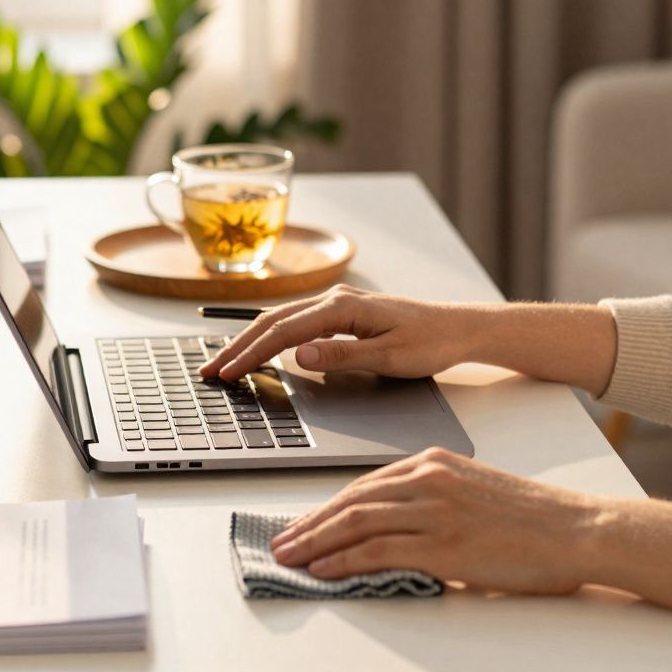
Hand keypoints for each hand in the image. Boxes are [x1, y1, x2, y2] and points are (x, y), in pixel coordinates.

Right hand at [200, 285, 481, 381]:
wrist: (460, 328)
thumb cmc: (431, 343)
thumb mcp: (388, 357)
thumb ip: (341, 356)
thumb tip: (298, 355)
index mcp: (343, 308)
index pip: (283, 332)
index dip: (250, 354)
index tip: (227, 372)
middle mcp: (336, 300)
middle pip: (273, 321)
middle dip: (238, 346)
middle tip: (210, 370)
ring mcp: (339, 304)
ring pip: (282, 319)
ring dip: (251, 340)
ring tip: (226, 361)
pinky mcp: (344, 313)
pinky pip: (297, 321)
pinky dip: (271, 335)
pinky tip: (260, 348)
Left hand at [270, 447, 602, 594]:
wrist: (576, 529)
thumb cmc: (531, 518)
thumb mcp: (472, 492)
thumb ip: (430, 501)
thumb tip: (390, 528)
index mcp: (433, 463)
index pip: (363, 485)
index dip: (326, 508)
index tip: (303, 524)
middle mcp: (428, 479)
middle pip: (351, 501)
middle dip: (310, 524)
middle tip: (281, 542)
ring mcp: (435, 510)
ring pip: (356, 523)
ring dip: (316, 542)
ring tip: (289, 558)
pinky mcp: (445, 543)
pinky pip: (380, 550)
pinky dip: (345, 560)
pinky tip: (324, 570)